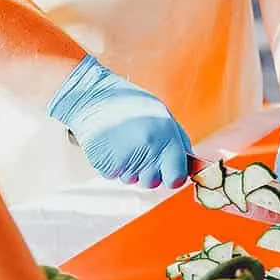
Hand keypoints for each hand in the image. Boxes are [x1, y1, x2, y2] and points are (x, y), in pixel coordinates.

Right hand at [49, 55, 192, 188]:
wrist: (92, 96)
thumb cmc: (128, 103)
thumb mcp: (162, 114)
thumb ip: (176, 140)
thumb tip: (187, 164)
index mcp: (165, 137)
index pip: (176, 178)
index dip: (172, 176)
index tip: (168, 171)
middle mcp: (148, 150)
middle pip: (153, 182)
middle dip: (148, 172)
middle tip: (139, 150)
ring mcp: (126, 160)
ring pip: (132, 180)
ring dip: (129, 168)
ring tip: (123, 143)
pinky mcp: (106, 165)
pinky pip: (114, 175)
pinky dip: (113, 165)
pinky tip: (111, 146)